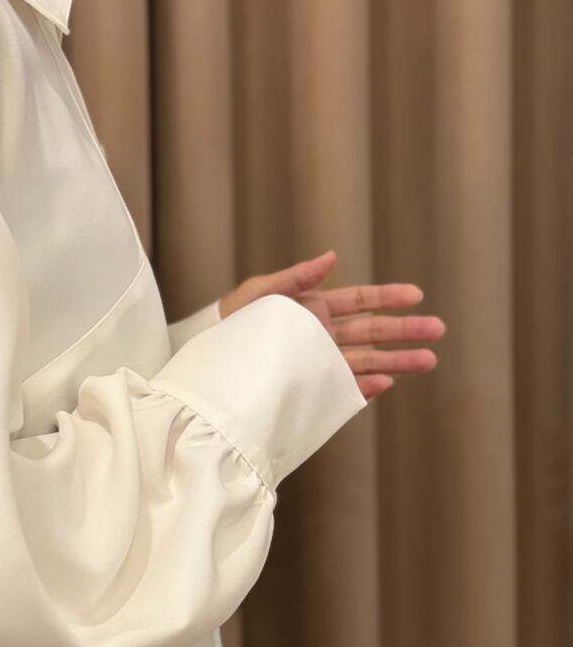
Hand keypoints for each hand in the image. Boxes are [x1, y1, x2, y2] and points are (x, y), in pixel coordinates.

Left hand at [220, 249, 445, 400]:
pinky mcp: (308, 388)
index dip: (388, 298)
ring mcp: (317, 363)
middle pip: (372, 332)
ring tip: (428, 361)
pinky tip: (386, 383)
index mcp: (314, 308)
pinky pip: (341, 388)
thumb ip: (295, 278)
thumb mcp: (259, 294)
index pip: (360, 301)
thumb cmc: (229, 324)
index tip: (416, 296)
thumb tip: (332, 257)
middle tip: (438, 331)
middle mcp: (321, 335)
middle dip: (405, 331)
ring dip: (396, 361)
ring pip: (365, 361)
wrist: (207, 361)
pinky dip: (363, 387)